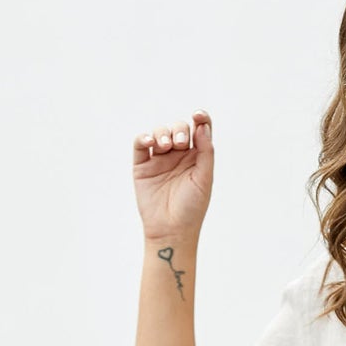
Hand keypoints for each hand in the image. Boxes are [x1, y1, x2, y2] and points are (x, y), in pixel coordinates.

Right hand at [132, 111, 213, 239]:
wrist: (171, 229)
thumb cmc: (192, 207)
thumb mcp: (204, 178)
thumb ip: (206, 152)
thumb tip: (203, 126)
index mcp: (197, 156)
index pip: (200, 130)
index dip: (200, 118)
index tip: (198, 115)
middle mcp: (178, 155)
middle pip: (179, 128)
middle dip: (179, 130)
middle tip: (180, 144)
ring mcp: (159, 159)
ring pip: (159, 133)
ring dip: (163, 133)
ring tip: (166, 146)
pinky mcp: (142, 166)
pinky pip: (140, 144)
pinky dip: (143, 138)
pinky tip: (149, 142)